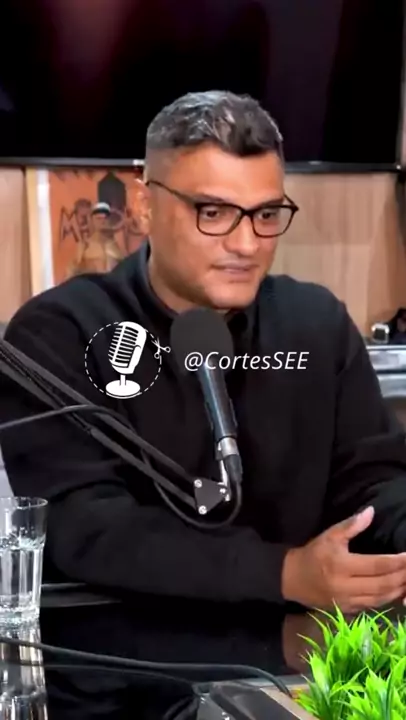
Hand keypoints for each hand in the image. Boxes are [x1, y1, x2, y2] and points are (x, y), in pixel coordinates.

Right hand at [281, 506, 405, 612]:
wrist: (293, 579)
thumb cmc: (313, 554)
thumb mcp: (330, 535)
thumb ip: (351, 525)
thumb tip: (371, 511)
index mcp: (342, 566)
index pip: (377, 565)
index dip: (397, 562)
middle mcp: (346, 586)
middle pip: (383, 584)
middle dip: (402, 577)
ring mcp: (348, 602)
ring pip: (381, 598)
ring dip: (399, 589)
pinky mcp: (349, 610)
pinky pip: (374, 606)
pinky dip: (389, 598)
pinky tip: (398, 591)